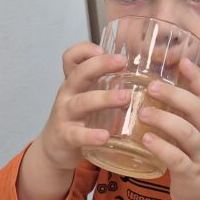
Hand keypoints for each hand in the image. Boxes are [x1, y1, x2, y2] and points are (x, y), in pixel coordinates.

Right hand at [36, 42, 127, 171]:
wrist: (55, 150)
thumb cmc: (78, 121)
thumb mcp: (88, 99)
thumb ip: (107, 87)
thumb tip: (144, 78)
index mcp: (74, 83)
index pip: (71, 58)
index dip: (84, 50)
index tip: (103, 49)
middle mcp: (68, 95)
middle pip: (79, 73)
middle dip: (100, 65)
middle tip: (122, 62)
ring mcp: (65, 115)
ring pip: (82, 102)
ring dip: (104, 98)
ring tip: (125, 97)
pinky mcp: (65, 136)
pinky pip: (78, 134)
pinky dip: (91, 135)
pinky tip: (105, 136)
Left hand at [138, 59, 199, 199]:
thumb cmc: (196, 157)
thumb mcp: (195, 132)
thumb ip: (180, 114)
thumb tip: (152, 87)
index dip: (196, 76)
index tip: (182, 60)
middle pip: (197, 109)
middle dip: (176, 96)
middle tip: (152, 86)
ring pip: (187, 133)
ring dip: (164, 121)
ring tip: (142, 113)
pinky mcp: (192, 174)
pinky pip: (178, 159)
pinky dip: (162, 148)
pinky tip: (145, 141)